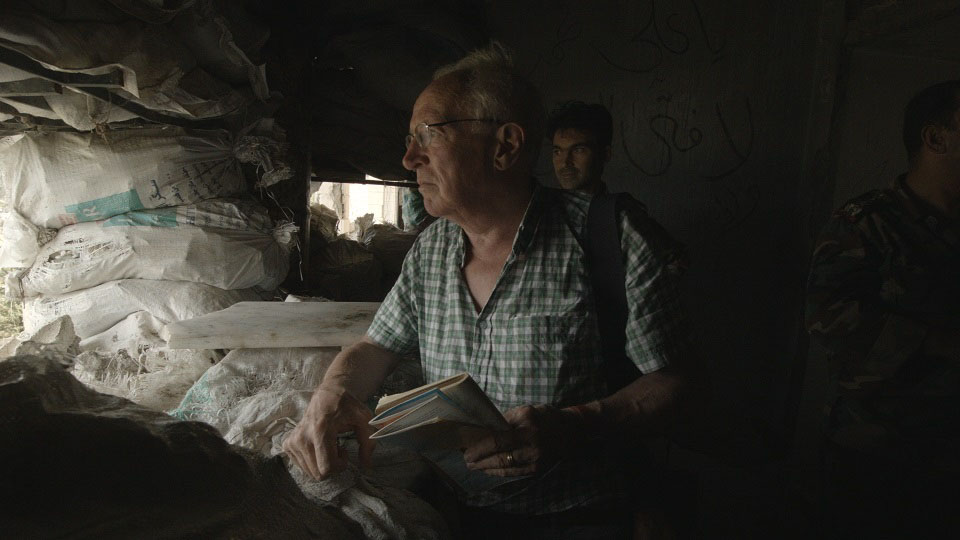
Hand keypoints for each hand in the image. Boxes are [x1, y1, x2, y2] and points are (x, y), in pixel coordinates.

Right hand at [282, 385, 375, 479]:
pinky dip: (312, 460)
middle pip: (318, 474)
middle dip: (332, 466)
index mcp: (320, 431)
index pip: (327, 467)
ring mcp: (292, 442)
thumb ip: (368, 443)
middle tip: (337, 448)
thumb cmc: (347, 406)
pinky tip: (318, 445)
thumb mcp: (363, 420)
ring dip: (322, 463)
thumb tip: (367, 467)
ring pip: (309, 472)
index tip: (344, 451)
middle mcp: (302, 437)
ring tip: (327, 445)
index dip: (340, 465)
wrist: (327, 394)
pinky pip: (301, 466)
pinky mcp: (287, 444)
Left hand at [463, 405, 589, 476]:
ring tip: (474, 466)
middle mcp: (532, 444)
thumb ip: (505, 421)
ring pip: (506, 468)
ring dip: (486, 468)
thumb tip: (483, 430)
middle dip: (480, 460)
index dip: (480, 447)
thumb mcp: (526, 411)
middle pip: (500, 457)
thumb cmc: (545, 417)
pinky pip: (514, 473)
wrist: (571, 430)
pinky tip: (489, 470)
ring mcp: (536, 459)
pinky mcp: (537, 469)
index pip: (498, 440)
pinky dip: (499, 472)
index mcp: (527, 426)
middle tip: (466, 460)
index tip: (467, 449)